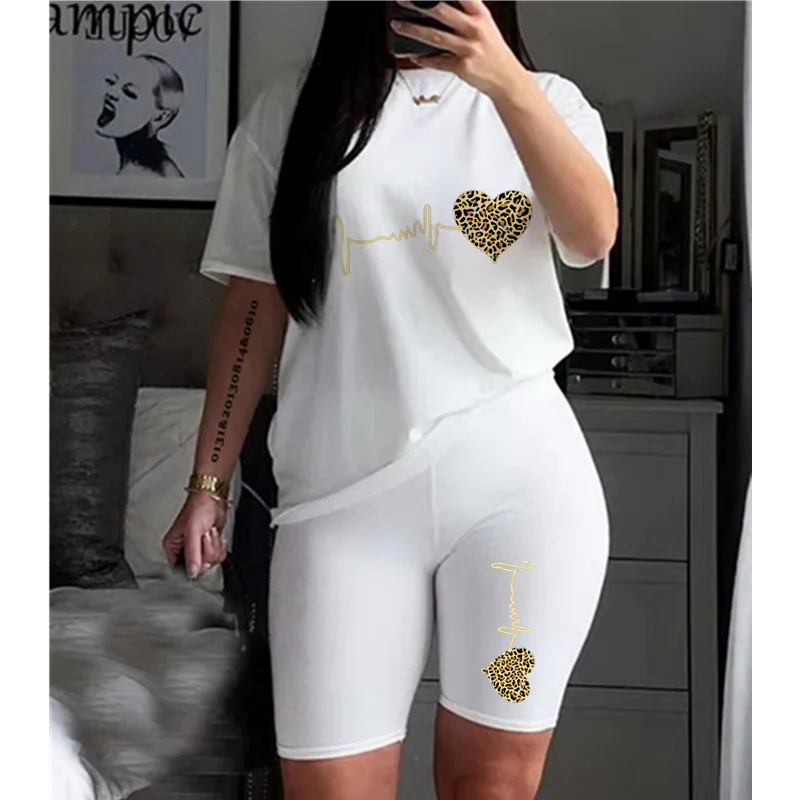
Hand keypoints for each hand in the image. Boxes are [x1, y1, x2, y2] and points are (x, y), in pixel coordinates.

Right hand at [162, 491, 228, 579]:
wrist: (214, 499)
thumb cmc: (199, 508)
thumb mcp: (193, 532)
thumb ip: (192, 554)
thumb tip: (192, 573)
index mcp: (172, 547)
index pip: (181, 570)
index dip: (193, 565)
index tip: (199, 554)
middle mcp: (184, 550)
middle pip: (198, 568)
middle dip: (206, 552)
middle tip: (204, 537)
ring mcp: (197, 549)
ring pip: (209, 563)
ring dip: (214, 547)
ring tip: (209, 533)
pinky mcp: (208, 546)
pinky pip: (217, 557)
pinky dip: (220, 547)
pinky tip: (215, 536)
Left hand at [390, 0, 528, 99]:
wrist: (506, 79)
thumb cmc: (492, 52)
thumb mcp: (485, 24)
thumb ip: (467, 12)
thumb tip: (439, 5)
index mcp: (480, 14)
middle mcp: (474, 28)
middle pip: (442, 11)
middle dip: (418, 4)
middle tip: (402, 0)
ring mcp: (468, 48)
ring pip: (435, 36)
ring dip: (412, 30)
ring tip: (397, 25)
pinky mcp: (462, 66)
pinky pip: (437, 61)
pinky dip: (422, 58)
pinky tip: (412, 54)